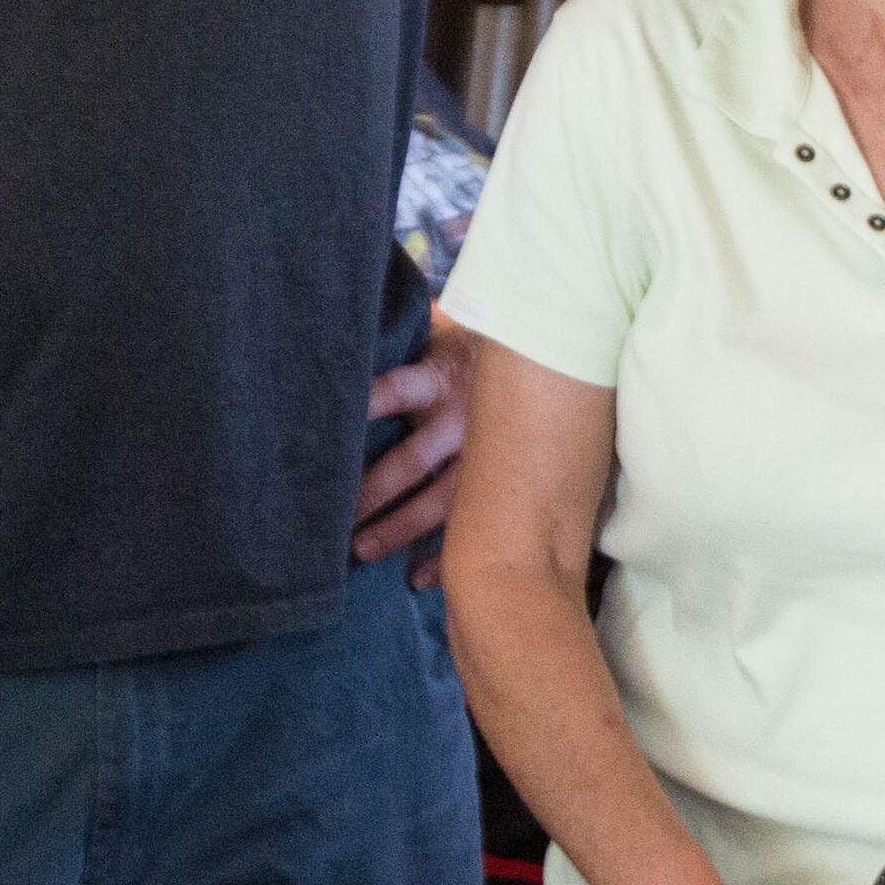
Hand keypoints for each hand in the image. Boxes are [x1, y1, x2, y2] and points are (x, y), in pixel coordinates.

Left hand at [356, 305, 472, 586]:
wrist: (551, 356)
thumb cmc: (477, 345)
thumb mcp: (447, 327)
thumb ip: (411, 327)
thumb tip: (355, 306)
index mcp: (440, 377)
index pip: (395, 390)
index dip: (366, 404)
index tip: (333, 422)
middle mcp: (460, 419)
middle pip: (409, 461)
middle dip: (371, 493)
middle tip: (334, 520)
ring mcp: (481, 453)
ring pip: (439, 500)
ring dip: (399, 528)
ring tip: (362, 552)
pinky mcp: (498, 476)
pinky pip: (472, 520)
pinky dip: (447, 553)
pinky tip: (419, 578)